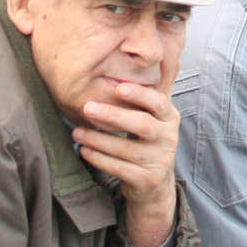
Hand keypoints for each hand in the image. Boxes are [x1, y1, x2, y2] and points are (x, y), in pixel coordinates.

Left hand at [72, 76, 180, 246]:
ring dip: (98, 140)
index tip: (118, 88)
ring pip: (126, 149)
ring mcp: (159, 160)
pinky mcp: (147, 179)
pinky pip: (120, 169)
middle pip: (142, 125)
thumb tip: (127, 65)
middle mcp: (168, 138)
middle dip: (113, 116)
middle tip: (87, 108)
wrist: (154, 181)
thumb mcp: (152, 119)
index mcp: (169, 118)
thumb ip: (143, 99)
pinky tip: (84, 151)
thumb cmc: (145, 141)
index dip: (139, 95)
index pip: (158, 103)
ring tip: (76, 132)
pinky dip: (99, 159)